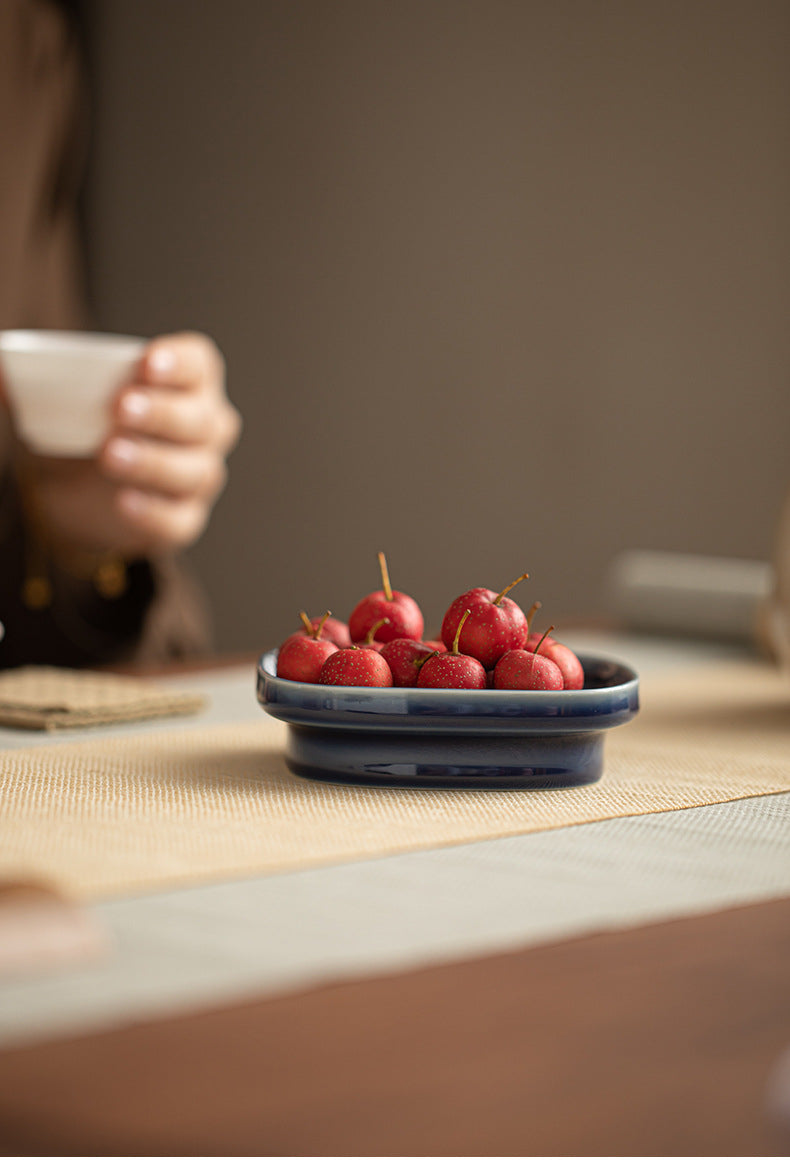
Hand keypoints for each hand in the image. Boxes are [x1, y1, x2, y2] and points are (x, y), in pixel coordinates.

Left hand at [28, 332, 240, 556]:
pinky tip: (124, 502)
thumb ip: (35, 378)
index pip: (200, 365)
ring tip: (111, 454)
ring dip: (152, 461)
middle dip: (161, 413)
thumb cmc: (91, 423)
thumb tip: (2, 371)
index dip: (180, 363)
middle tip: (120, 408)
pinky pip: (178, 518)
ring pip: (192, 471)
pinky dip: (152, 512)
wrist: (83, 486)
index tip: (146, 362)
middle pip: (199, 419)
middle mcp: (207, 427)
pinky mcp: (185, 519)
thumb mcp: (63, 394)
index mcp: (189, 382)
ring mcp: (199, 475)